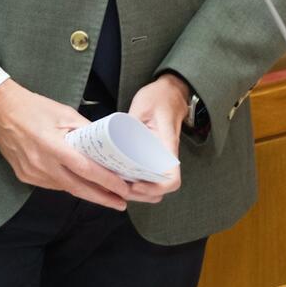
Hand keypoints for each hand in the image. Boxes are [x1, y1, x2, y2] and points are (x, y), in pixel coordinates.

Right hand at [0, 79, 143, 209]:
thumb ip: (85, 130)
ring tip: (106, 194)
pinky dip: (68, 185)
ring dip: (85, 192)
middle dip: (102, 198)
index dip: (107, 181)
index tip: (123, 188)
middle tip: (121, 203)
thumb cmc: (32, 107)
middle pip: (77, 188)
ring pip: (64, 188)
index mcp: (52, 146)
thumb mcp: (64, 113)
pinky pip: (52, 185)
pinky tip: (80, 184)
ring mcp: (31, 173)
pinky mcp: (25, 176)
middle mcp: (41, 164)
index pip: (86, 169)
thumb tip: (105, 143)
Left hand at [125, 74, 188, 198]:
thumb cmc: (158, 97)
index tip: (134, 185)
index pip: (171, 178)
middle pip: (161, 190)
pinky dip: (138, 181)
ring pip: (155, 186)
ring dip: (138, 192)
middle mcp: (167, 156)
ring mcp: (162, 157)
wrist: (170, 91)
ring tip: (118, 185)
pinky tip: (121, 176)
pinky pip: (149, 175)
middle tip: (118, 188)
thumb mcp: (141, 107)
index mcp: (167, 146)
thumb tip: (114, 143)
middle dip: (141, 195)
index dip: (153, 188)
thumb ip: (129, 125)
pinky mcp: (155, 155)